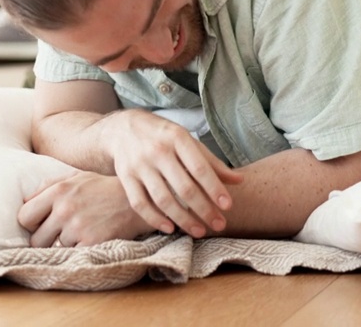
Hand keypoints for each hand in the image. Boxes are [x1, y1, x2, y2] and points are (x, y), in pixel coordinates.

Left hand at [18, 172, 153, 247]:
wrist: (137, 200)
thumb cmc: (103, 188)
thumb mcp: (76, 177)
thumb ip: (48, 186)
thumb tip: (24, 201)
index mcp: (58, 190)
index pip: (24, 216)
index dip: (31, 223)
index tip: (41, 223)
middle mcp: (64, 208)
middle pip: (35, 239)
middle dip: (45, 239)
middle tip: (59, 234)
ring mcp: (77, 227)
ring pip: (56, 248)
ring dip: (67, 243)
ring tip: (83, 231)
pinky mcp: (91, 243)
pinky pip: (72, 255)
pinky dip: (80, 250)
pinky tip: (91, 239)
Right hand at [105, 110, 243, 237]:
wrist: (121, 129)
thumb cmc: (162, 136)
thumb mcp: (186, 140)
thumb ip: (211, 161)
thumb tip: (239, 180)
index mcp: (177, 138)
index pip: (199, 168)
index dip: (214, 188)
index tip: (228, 206)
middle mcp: (157, 151)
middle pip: (183, 188)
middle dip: (204, 210)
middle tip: (219, 225)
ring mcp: (139, 165)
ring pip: (163, 200)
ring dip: (183, 219)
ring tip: (200, 231)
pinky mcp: (125, 178)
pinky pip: (140, 204)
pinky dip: (155, 219)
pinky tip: (170, 228)